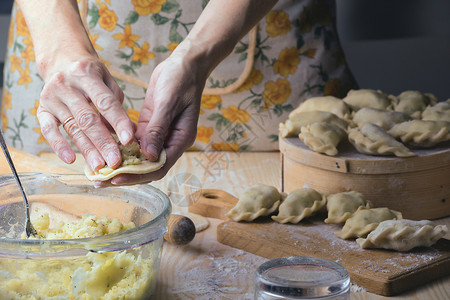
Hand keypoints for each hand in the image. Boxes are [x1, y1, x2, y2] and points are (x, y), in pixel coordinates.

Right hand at [37, 54, 134, 170]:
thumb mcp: (107, 79)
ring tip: (99, 166)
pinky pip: (48, 130)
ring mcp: (51, 97)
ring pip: (71, 127)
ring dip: (86, 149)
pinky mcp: (42, 109)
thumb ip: (116, 104)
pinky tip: (71, 159)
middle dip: (103, 142)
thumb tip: (130, 132)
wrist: (61, 60)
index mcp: (86, 74)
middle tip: (115, 161)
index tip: (129, 140)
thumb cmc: (91, 74)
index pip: (105, 102)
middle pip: (87, 118)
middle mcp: (66, 85)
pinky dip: (59, 145)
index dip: (118, 122)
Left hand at [95, 43, 204, 186]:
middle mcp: (170, 141)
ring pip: (139, 157)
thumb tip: (148, 156)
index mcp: (181, 139)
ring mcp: (159, 135)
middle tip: (100, 180)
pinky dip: (121, 148)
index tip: (116, 178)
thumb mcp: (169, 102)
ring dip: (121, 163)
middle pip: (147, 167)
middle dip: (125, 175)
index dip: (137, 175)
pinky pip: (135, 143)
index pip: (159, 166)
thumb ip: (158, 128)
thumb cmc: (181, 80)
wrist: (185, 64)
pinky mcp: (150, 126)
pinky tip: (104, 149)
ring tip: (98, 170)